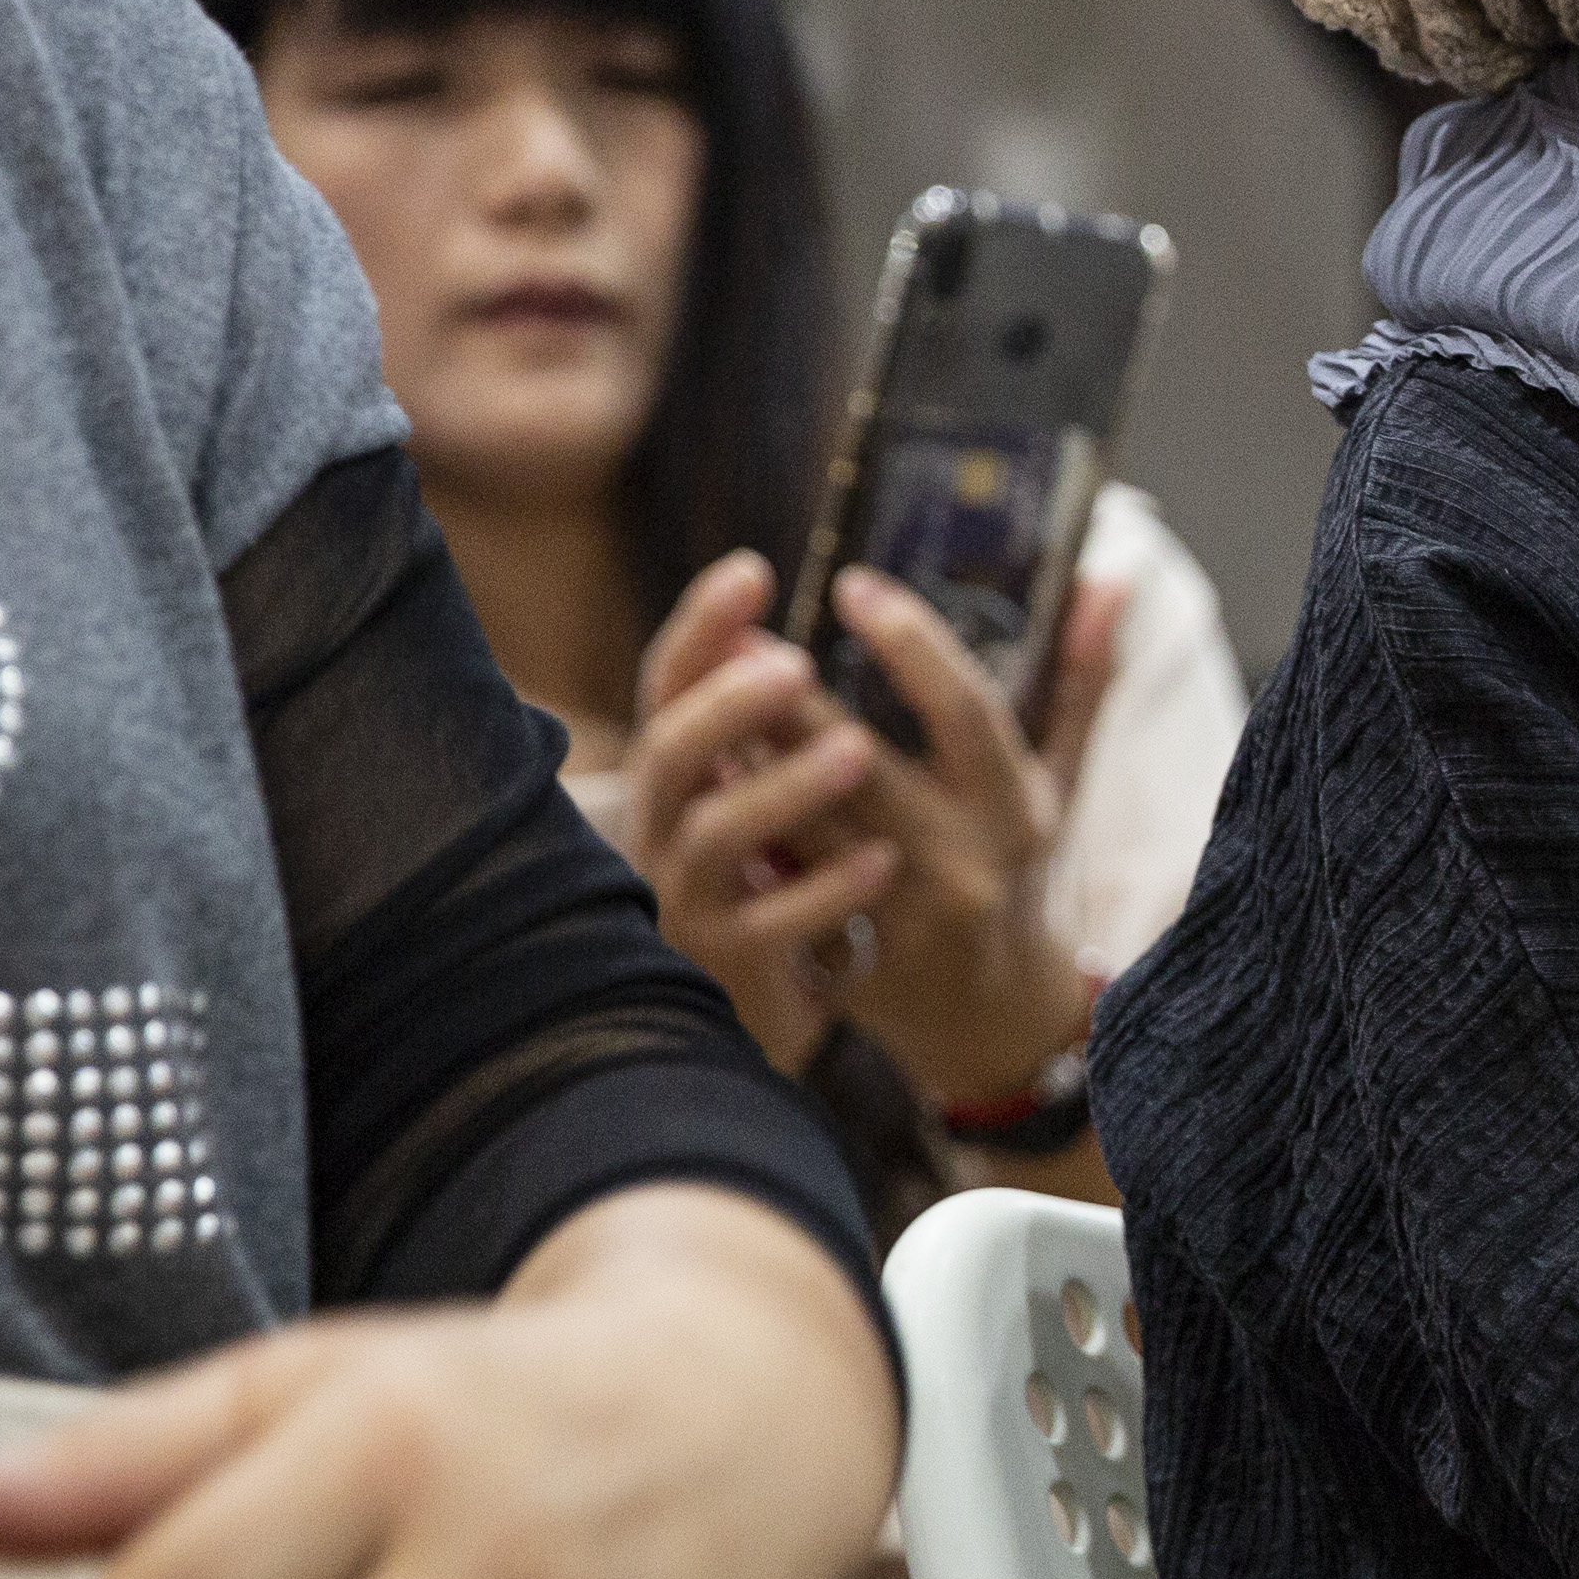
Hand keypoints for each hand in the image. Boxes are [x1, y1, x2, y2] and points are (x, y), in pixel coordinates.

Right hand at [619, 554, 890, 1073]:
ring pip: (717, 834)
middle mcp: (670, 828)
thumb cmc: (790, 874)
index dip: (703, 627)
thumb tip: (909, 618)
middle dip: (726, 707)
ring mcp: (689, 900)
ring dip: (784, 788)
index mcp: (689, 770)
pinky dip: (825, 889)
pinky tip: (882, 859)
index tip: (753, 569)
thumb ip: (813, 712)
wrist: (775, 1009)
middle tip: (793, 665)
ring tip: (855, 750)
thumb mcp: (797, 787)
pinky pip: (769, 925)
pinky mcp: (727, 968)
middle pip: (669, 753)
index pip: (671, 683)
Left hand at [620, 556, 1123, 1099]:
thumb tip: (1106, 579)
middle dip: (796, 702)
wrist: (996, 1019)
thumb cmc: (1021, 875)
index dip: (913, 644)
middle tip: (743, 636)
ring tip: (706, 696)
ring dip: (752, 762)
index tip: (854, 584)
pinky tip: (708, 782)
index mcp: (1018, 808)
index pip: (968, 712)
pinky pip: (785, 886)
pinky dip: (748, 830)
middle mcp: (967, 862)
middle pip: (865, 769)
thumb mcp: (1060, 784)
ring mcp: (904, 919)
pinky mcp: (850, 962)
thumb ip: (1081, 683)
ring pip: (808, 828)